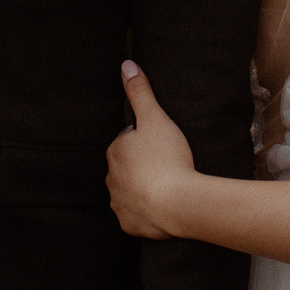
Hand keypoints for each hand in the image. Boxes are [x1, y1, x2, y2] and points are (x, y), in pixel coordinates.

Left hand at [106, 59, 199, 239]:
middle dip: (142, 165)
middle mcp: (111, 178)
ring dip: (143, 189)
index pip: (127, 141)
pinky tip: (163, 206)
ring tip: (167, 185)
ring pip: (129, 192)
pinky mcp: (129, 224)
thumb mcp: (156, 118)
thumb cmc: (168, 158)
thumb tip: (126, 65)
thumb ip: (140, 92)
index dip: (145, 141)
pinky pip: (136, 216)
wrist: (178, 203)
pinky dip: (147, 212)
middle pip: (127, 167)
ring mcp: (119, 203)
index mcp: (115, 151)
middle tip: (167, 164)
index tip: (162, 145)